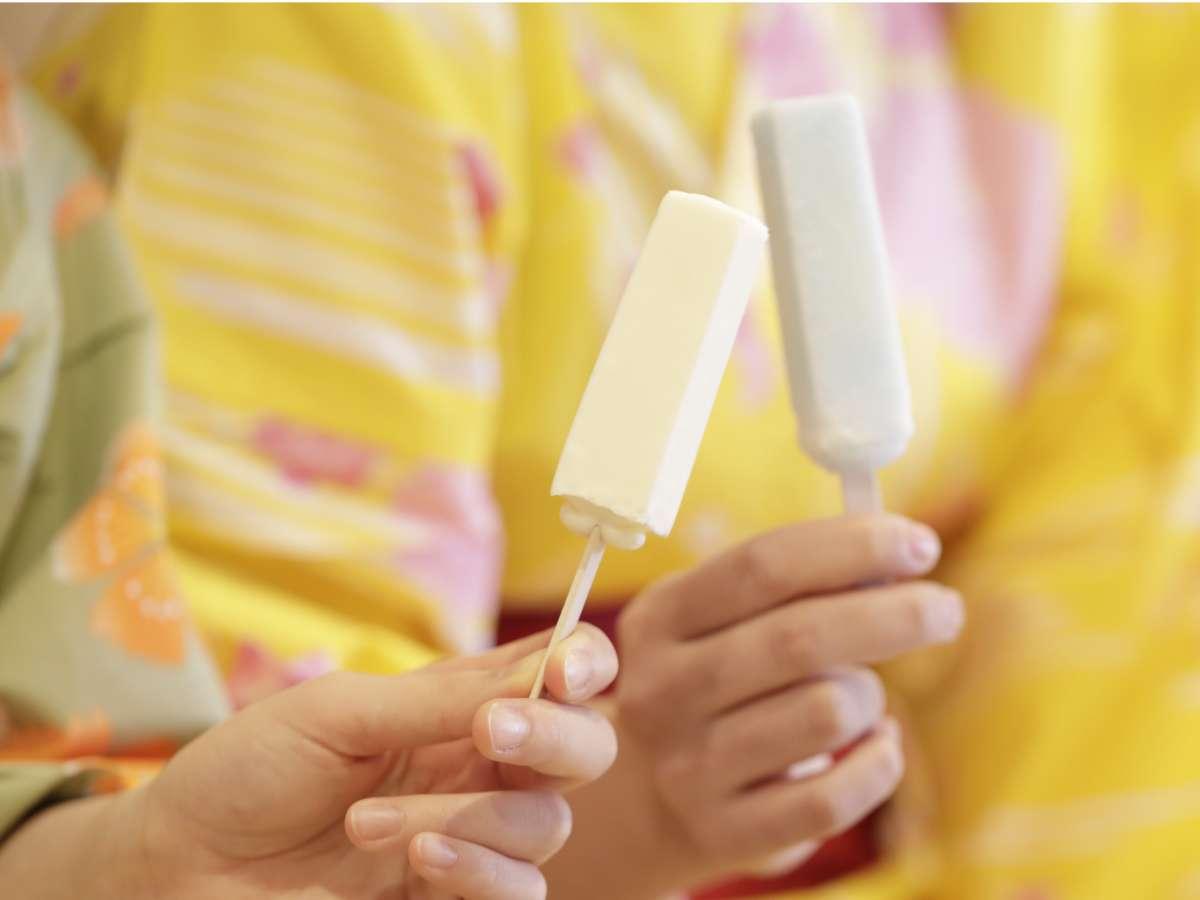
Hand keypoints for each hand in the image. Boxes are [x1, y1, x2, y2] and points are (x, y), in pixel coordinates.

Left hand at [1, 626, 617, 899]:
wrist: (183, 867)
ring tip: (370, 822)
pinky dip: (476, 871)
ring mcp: (473, 835)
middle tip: (493, 730)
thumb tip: (544, 672)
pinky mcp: (452, 898)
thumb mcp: (341, 712)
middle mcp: (482, 764)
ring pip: (548, 824)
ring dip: (474, 816)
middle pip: (585, 748)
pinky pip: (519, 892)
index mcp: (462, 702)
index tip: (566, 671)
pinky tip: (413, 856)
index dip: (586, 663)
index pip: (563, 671)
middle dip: (556, 737)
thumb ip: (445, 699)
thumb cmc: (250, 768)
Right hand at [546, 514, 962, 897]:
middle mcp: (663, 689)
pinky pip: (835, 799)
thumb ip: (790, 583)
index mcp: (661, 617)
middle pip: (801, 637)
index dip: (851, 548)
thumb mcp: (717, 618)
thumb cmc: (715, 681)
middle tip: (944, 609)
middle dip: (895, 614)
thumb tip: (896, 554)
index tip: (920, 545)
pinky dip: (879, 765)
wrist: (649, 795)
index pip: (762, 566)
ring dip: (870, 697)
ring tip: (862, 697)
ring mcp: (689, 766)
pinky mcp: (723, 832)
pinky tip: (877, 747)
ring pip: (827, 713)